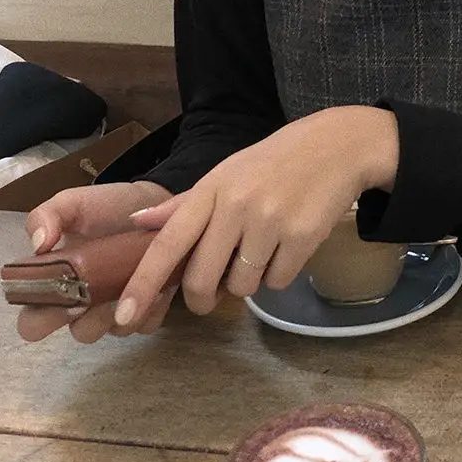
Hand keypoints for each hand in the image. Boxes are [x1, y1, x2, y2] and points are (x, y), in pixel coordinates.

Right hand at [19, 181, 171, 346]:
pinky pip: (146, 323)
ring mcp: (117, 311)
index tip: (57, 296)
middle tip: (95, 295)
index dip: (39, 320)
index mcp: (56, 286)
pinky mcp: (148, 310)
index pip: (33, 323)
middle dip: (88, 319)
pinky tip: (153, 283)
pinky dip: (150, 306)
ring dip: (120, 313)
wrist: (154, 201)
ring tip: (127, 283)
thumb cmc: (105, 206)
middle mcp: (84, 305)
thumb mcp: (71, 204)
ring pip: (114, 332)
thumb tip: (38, 244)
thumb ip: (46, 217)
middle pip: (78, 333)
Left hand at [111, 109, 400, 331]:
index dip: (143, 282)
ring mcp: (270, 221)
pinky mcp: (302, 237)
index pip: (167, 243)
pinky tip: (285, 248)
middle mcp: (235, 204)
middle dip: (201, 298)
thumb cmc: (273, 164)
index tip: (125, 314)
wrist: (337, 147)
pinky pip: (276, 282)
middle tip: (209, 296)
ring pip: (241, 287)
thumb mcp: (224, 175)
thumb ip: (183, 205)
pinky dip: (277, 275)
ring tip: (260, 251)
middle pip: (201, 278)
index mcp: (210, 189)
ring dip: (246, 283)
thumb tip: (139, 224)